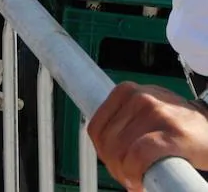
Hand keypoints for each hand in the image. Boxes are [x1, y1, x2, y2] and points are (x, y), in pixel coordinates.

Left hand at [88, 82, 207, 189]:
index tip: (114, 165)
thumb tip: (102, 148)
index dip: (102, 152)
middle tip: (128, 177)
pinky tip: (141, 181)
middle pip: (108, 142)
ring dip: (124, 173)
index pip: (96, 128)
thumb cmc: (177, 125)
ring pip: (121, 150)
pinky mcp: (172, 134)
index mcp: (127, 91)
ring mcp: (156, 114)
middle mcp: (140, 98)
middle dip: (114, 166)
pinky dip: (135, 172)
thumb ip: (123, 120)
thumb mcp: (146, 111)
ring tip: (136, 180)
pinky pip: (139, 155)